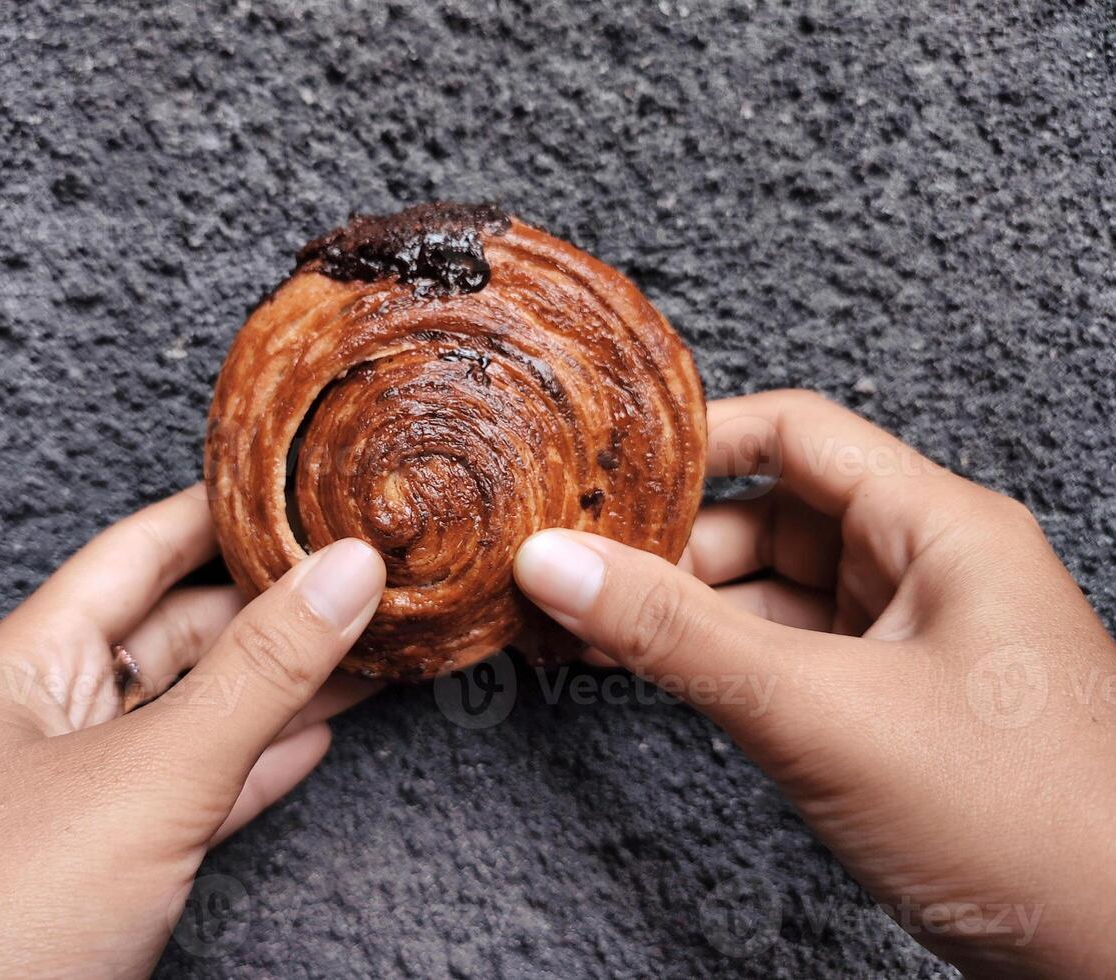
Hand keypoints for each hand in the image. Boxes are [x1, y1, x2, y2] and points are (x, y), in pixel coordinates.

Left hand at [0, 485, 385, 978]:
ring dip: (283, 686)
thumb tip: (347, 571)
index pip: (136, 554)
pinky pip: (198, 790)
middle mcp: (47, 721)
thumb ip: (256, 674)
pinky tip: (315, 736)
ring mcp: (78, 798)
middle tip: (364, 571)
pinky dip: (259, 762)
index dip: (221, 511)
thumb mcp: (147, 776)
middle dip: (272, 603)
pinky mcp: (107, 867)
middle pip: (177, 634)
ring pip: (197, 715)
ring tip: (369, 644)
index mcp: (25, 668)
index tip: (301, 480)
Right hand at [513, 389, 1115, 978]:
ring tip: (594, 633)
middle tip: (578, 580)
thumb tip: (559, 565)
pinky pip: (789, 655)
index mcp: (939, 527)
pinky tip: (658, 676)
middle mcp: (928, 568)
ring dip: (689, 612)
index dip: (693, 446)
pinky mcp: (894, 705)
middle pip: (772, 517)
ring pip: (774, 592)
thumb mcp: (816, 711)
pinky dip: (722, 661)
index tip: (604, 478)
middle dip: (672, 549)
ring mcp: (912, 640)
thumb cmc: (1025, 825)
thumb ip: (676, 634)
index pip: (795, 435)